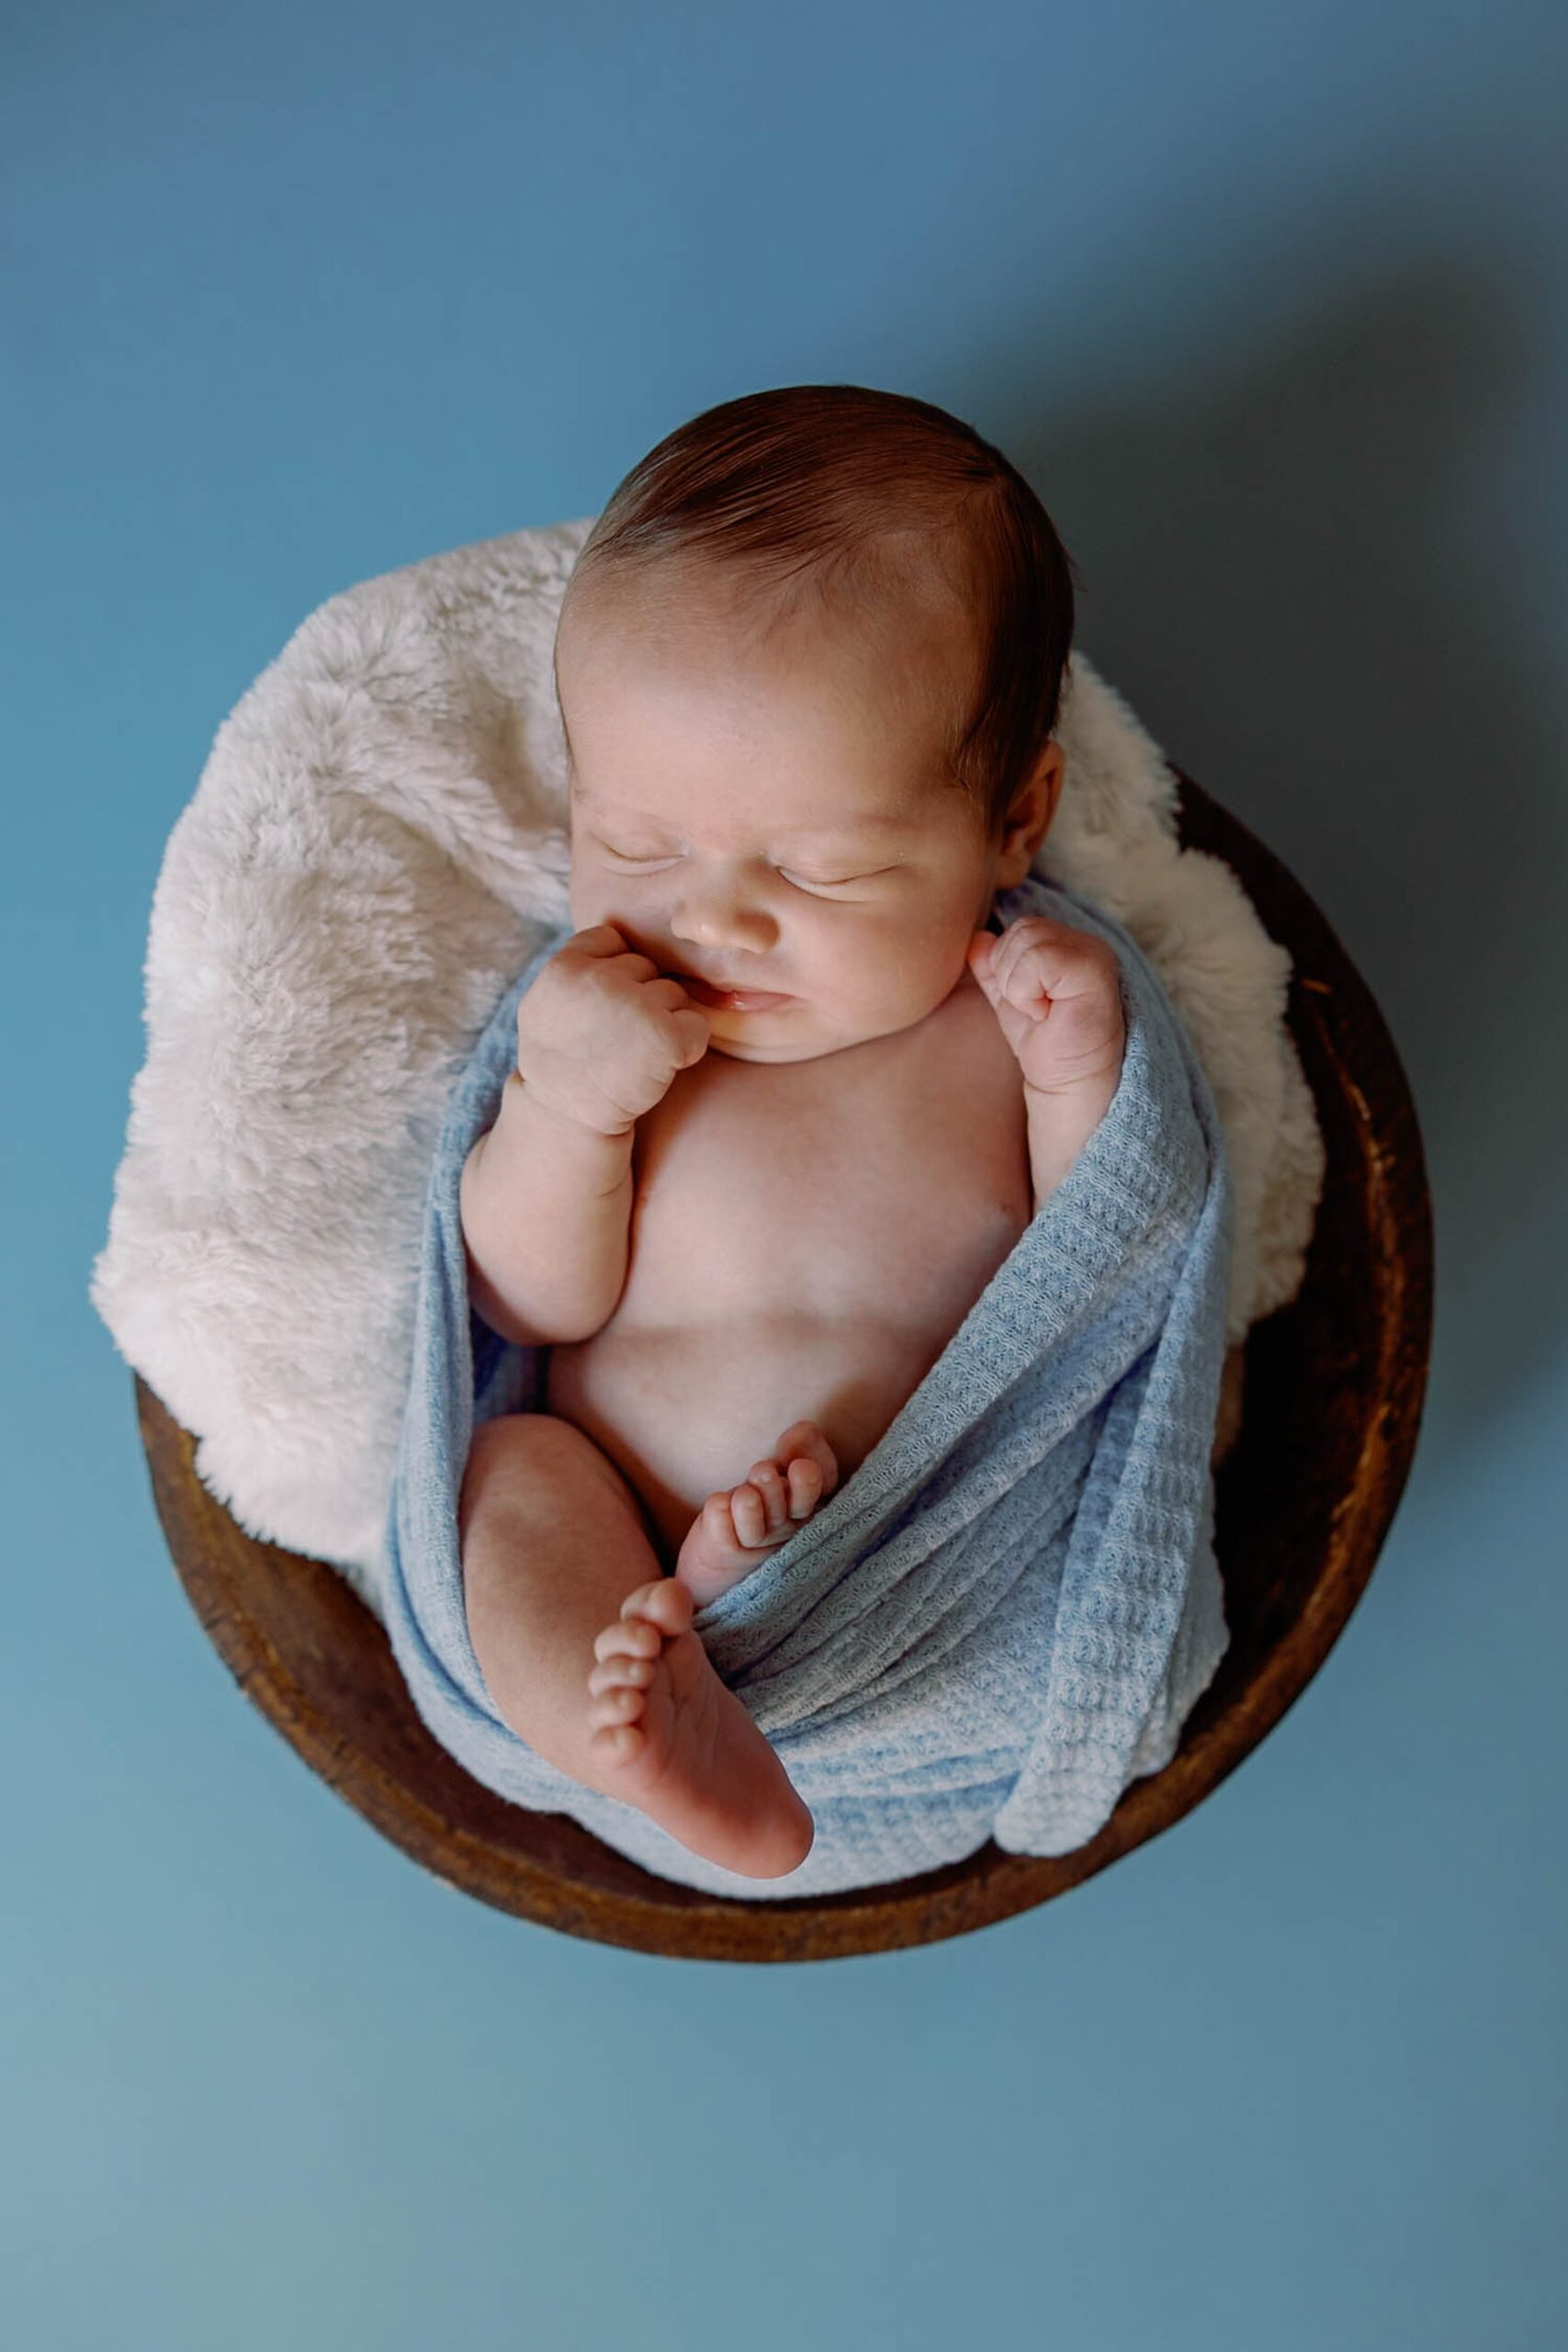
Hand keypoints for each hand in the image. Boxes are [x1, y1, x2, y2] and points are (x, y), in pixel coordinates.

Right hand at [514, 923, 711, 1135]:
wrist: (568, 1119)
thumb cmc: (562, 1061)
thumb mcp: (547, 1002)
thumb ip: (578, 967)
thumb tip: (621, 937)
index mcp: (564, 967)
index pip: (612, 940)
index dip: (616, 972)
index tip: (605, 1007)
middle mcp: (598, 979)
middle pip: (647, 966)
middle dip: (642, 997)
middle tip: (619, 1037)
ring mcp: (633, 1005)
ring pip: (675, 993)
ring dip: (666, 1021)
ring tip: (635, 1052)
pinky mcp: (665, 1036)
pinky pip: (698, 1025)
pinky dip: (689, 1046)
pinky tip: (661, 1064)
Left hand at [966, 917, 1125, 1102]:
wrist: (1068, 1082)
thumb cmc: (1047, 1044)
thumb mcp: (1011, 1000)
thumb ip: (994, 968)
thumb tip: (976, 939)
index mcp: (1068, 945)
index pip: (1019, 929)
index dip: (1008, 967)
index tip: (1030, 1003)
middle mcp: (1085, 942)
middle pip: (1021, 930)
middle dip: (1011, 975)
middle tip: (1034, 1008)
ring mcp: (1093, 953)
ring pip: (1027, 941)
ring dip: (1019, 986)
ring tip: (1042, 1011)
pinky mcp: (1093, 968)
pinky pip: (1037, 958)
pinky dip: (1028, 992)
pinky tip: (1047, 1014)